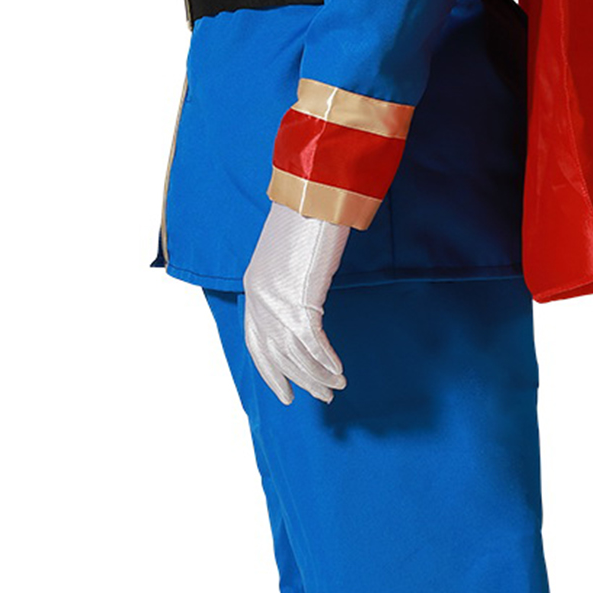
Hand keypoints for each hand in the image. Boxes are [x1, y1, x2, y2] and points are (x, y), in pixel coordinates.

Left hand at [243, 202, 349, 404]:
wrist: (312, 195)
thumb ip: (288, 278)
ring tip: (336, 386)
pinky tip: (338, 370)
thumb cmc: (306, 217)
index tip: (284, 391)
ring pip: (294, 354)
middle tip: (321, 396)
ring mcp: (277, 301)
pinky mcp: (300, 299)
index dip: (270, 371)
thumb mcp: (287, 253)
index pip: (255, 343)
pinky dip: (326, 360)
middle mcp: (260, 298)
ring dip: (317, 375)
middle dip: (299, 379)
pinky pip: (312, 343)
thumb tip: (301, 296)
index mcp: (254, 287)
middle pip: (276, 354)